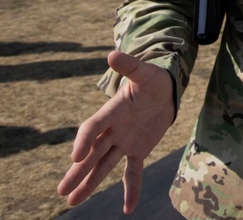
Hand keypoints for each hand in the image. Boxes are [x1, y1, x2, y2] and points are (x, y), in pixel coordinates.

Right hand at [57, 51, 174, 212]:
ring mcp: (124, 142)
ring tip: (72, 200)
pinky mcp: (138, 150)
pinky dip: (130, 190)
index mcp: (111, 112)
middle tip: (62, 190)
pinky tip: (128, 208)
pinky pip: (132, 173)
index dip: (83, 141)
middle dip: (77, 172)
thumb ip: (130, 66)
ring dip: (90, 183)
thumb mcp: (145, 72)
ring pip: (103, 166)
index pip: (92, 128)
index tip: (75, 157)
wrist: (165, 90)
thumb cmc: (153, 79)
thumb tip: (112, 54)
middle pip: (92, 154)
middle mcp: (113, 130)